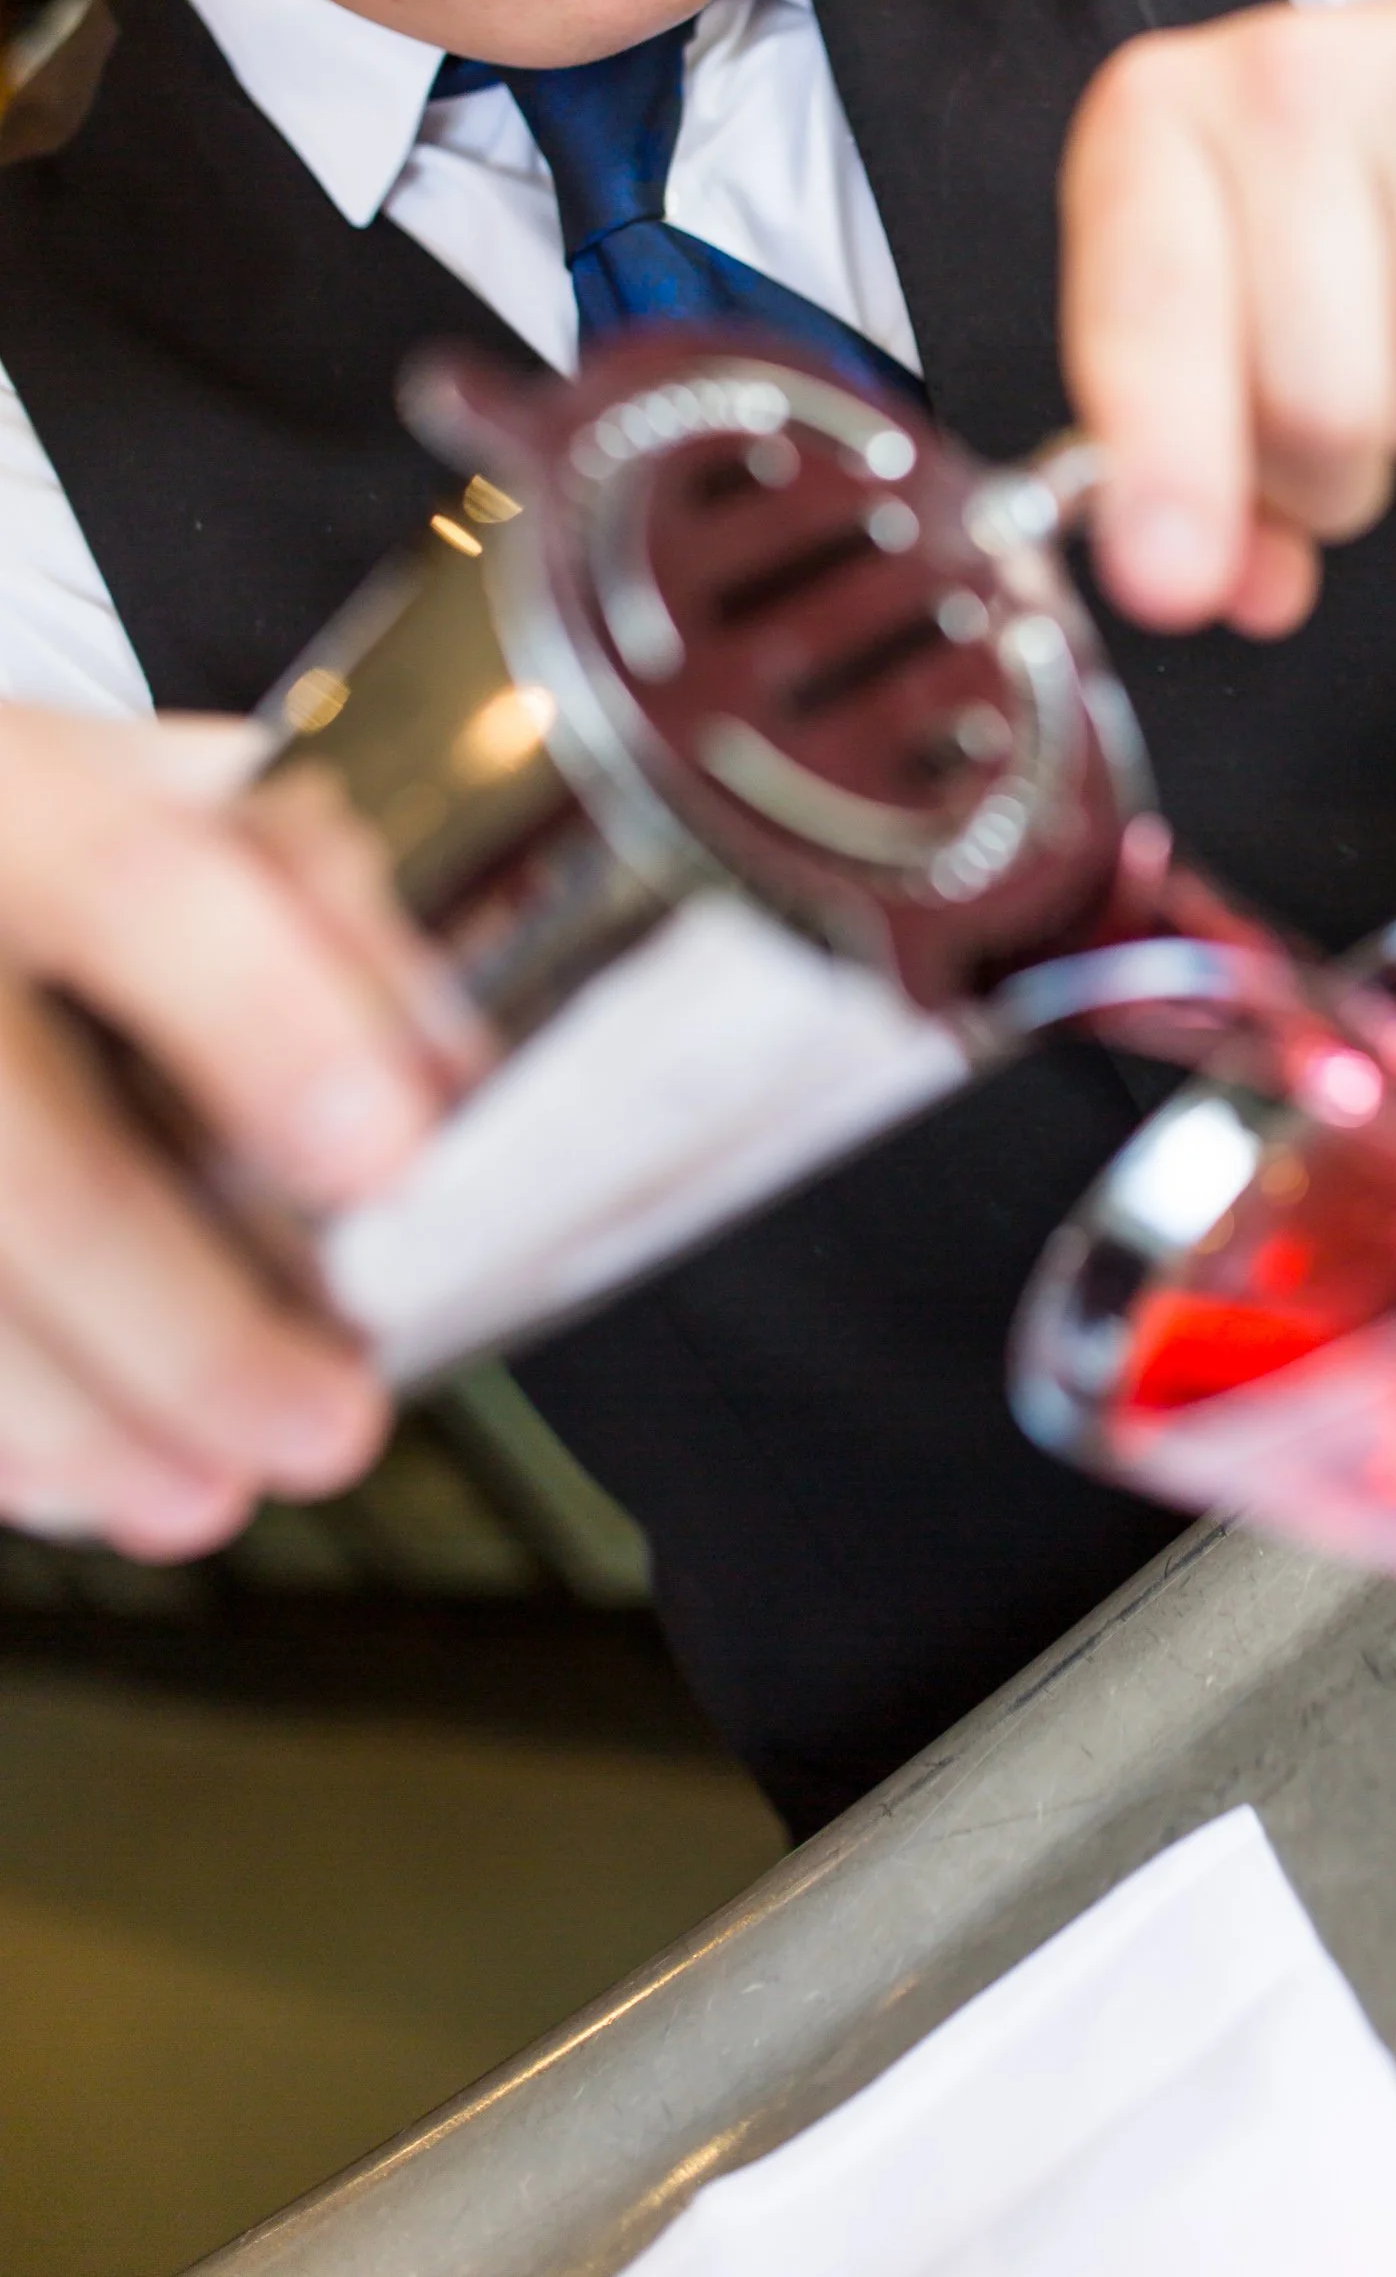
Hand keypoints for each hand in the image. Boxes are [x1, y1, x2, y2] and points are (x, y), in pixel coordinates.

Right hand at [0, 709, 484, 1559]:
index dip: (269, 1026)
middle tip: (328, 1422)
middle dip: (187, 1326)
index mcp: (18, 798)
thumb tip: (461, 1056)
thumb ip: (305, 887)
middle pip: (24, 1161)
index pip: (142, 893)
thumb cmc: (12, 835)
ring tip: (202, 1496)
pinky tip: (61, 1479)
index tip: (388, 1154)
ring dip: (70, 1423)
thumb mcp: (149, 788)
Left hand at [1063, 0, 1395, 636]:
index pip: (1148, 314)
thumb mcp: (1216, 294)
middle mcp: (1293, 80)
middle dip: (1329, 473)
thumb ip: (1185, 459)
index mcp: (1161, 118)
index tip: (1170, 583)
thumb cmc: (1339, 188)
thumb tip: (1219, 588)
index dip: (1165, 466)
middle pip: (1316, 409)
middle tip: (1344, 399)